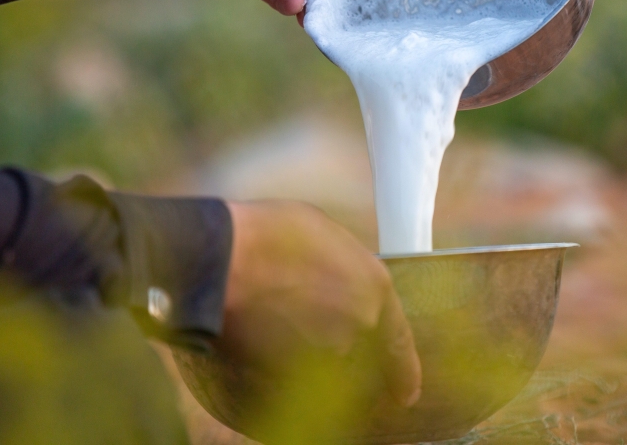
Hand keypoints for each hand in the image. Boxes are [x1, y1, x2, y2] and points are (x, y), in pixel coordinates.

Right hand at [221, 200, 420, 407]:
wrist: (220, 260)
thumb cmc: (269, 234)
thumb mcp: (324, 233)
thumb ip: (343, 265)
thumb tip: (337, 278)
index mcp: (372, 289)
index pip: (398, 341)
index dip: (404, 370)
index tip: (406, 393)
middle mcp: (355, 330)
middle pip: (353, 352)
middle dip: (333, 342)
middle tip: (298, 318)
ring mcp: (318, 357)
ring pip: (318, 367)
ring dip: (300, 351)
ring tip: (268, 319)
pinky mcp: (284, 377)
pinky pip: (286, 380)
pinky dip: (274, 366)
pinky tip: (252, 341)